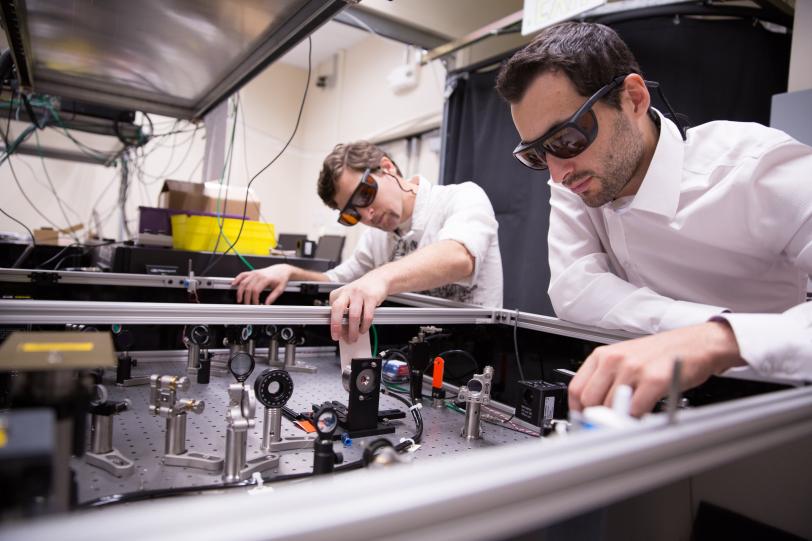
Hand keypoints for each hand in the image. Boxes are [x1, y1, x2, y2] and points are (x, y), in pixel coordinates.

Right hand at [232, 264, 291, 304]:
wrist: (282, 269)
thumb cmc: (281, 278)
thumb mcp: (280, 288)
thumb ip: (273, 297)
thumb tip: (266, 304)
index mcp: (266, 279)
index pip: (256, 291)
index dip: (254, 299)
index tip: (255, 304)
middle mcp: (258, 275)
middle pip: (248, 288)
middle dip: (246, 298)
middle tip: (247, 304)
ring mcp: (254, 273)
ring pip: (243, 282)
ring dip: (240, 291)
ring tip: (239, 299)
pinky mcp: (252, 272)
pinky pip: (242, 275)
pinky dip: (237, 279)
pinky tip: (233, 284)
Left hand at [328, 272, 388, 342]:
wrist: (378, 279)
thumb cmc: (361, 291)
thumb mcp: (348, 299)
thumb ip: (344, 314)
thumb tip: (343, 331)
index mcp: (338, 294)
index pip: (332, 311)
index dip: (333, 325)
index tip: (336, 335)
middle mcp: (347, 292)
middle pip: (338, 309)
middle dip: (337, 325)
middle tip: (340, 337)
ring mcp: (359, 294)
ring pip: (354, 316)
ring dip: (353, 330)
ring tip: (354, 338)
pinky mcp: (371, 297)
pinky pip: (367, 316)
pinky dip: (365, 326)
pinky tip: (363, 329)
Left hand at [568, 321, 744, 416]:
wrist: (695, 344)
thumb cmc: (661, 353)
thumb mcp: (625, 360)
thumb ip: (606, 381)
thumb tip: (590, 409)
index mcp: (603, 355)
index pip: (576, 389)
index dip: (578, 411)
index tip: (584, 421)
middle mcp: (615, 360)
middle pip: (590, 401)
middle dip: (598, 417)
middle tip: (609, 423)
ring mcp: (634, 369)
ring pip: (611, 408)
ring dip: (620, 418)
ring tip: (630, 415)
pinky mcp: (654, 379)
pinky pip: (636, 409)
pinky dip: (638, 418)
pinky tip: (644, 413)